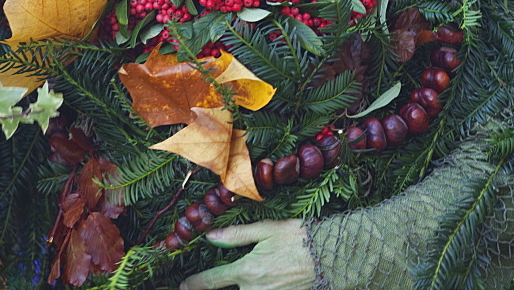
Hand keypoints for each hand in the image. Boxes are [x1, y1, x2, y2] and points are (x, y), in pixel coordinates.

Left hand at [179, 219, 315, 289]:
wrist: (329, 255)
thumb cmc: (298, 237)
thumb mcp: (266, 229)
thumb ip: (237, 235)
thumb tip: (210, 236)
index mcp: (248, 270)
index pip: (215, 280)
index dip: (197, 283)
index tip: (184, 286)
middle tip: (193, 289)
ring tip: (228, 287)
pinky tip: (251, 288)